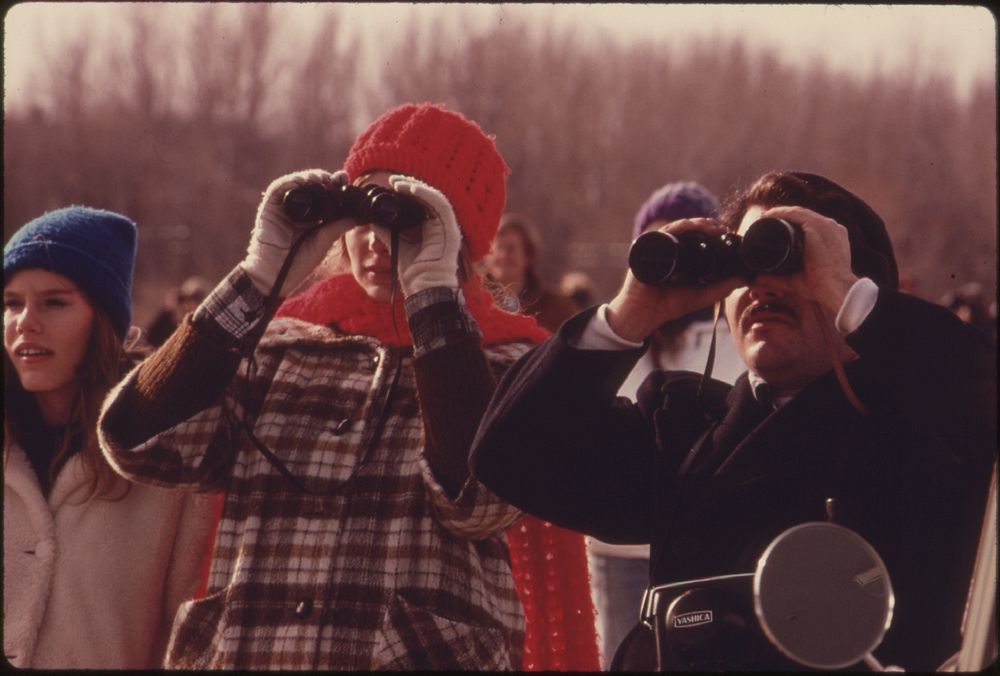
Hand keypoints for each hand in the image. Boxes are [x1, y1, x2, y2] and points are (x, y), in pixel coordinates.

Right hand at [240, 169, 353, 295]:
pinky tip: (303, 181)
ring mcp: (284, 206)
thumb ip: (338, 226)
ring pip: (296, 183)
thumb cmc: (299, 262)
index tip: (346, 180)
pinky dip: (291, 181)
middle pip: (312, 186)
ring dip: (309, 177)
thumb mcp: (324, 241)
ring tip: (321, 179)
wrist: (277, 274)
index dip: (335, 186)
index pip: (325, 195)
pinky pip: (279, 188)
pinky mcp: (270, 206)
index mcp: (313, 217)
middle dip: (325, 179)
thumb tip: (357, 215)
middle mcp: (299, 209)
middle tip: (337, 178)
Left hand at [371, 175, 461, 296]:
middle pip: (427, 198)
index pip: (421, 204)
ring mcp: (447, 227)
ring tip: (398, 183)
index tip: (390, 187)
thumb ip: (387, 233)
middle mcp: (441, 226)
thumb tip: (372, 221)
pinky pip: (440, 204)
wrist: (423, 288)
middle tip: (392, 181)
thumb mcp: (395, 247)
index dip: (407, 193)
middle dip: (410, 187)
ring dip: (416, 187)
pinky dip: (426, 194)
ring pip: (434, 197)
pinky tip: (411, 189)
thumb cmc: (413, 274)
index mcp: (431, 230)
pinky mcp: (450, 228)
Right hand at [607, 218, 742, 341]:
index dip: (713, 232)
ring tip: (710, 226)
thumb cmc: (668, 306)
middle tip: (722, 229)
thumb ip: (722, 288)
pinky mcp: (648, 249)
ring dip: (696, 223)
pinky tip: (689, 226)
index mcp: (682, 257)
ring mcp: (659, 248)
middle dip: (707, 225)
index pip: (698, 238)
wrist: (644, 314)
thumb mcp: (701, 295)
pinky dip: (677, 227)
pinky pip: (664, 232)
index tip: (728, 232)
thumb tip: (744, 278)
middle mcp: (670, 249)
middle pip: (690, 230)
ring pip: (679, 227)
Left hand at [751, 205, 858, 312]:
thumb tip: (758, 280)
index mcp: (832, 237)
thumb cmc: (821, 287)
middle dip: (783, 216)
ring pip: (798, 213)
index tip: (774, 226)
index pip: (809, 223)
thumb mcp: (797, 280)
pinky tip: (769, 215)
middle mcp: (831, 228)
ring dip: (780, 213)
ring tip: (764, 217)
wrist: (836, 288)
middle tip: (765, 221)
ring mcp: (826, 225)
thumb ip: (778, 279)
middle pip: (803, 216)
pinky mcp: (819, 227)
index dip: (791, 221)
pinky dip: (781, 213)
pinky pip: (797, 214)